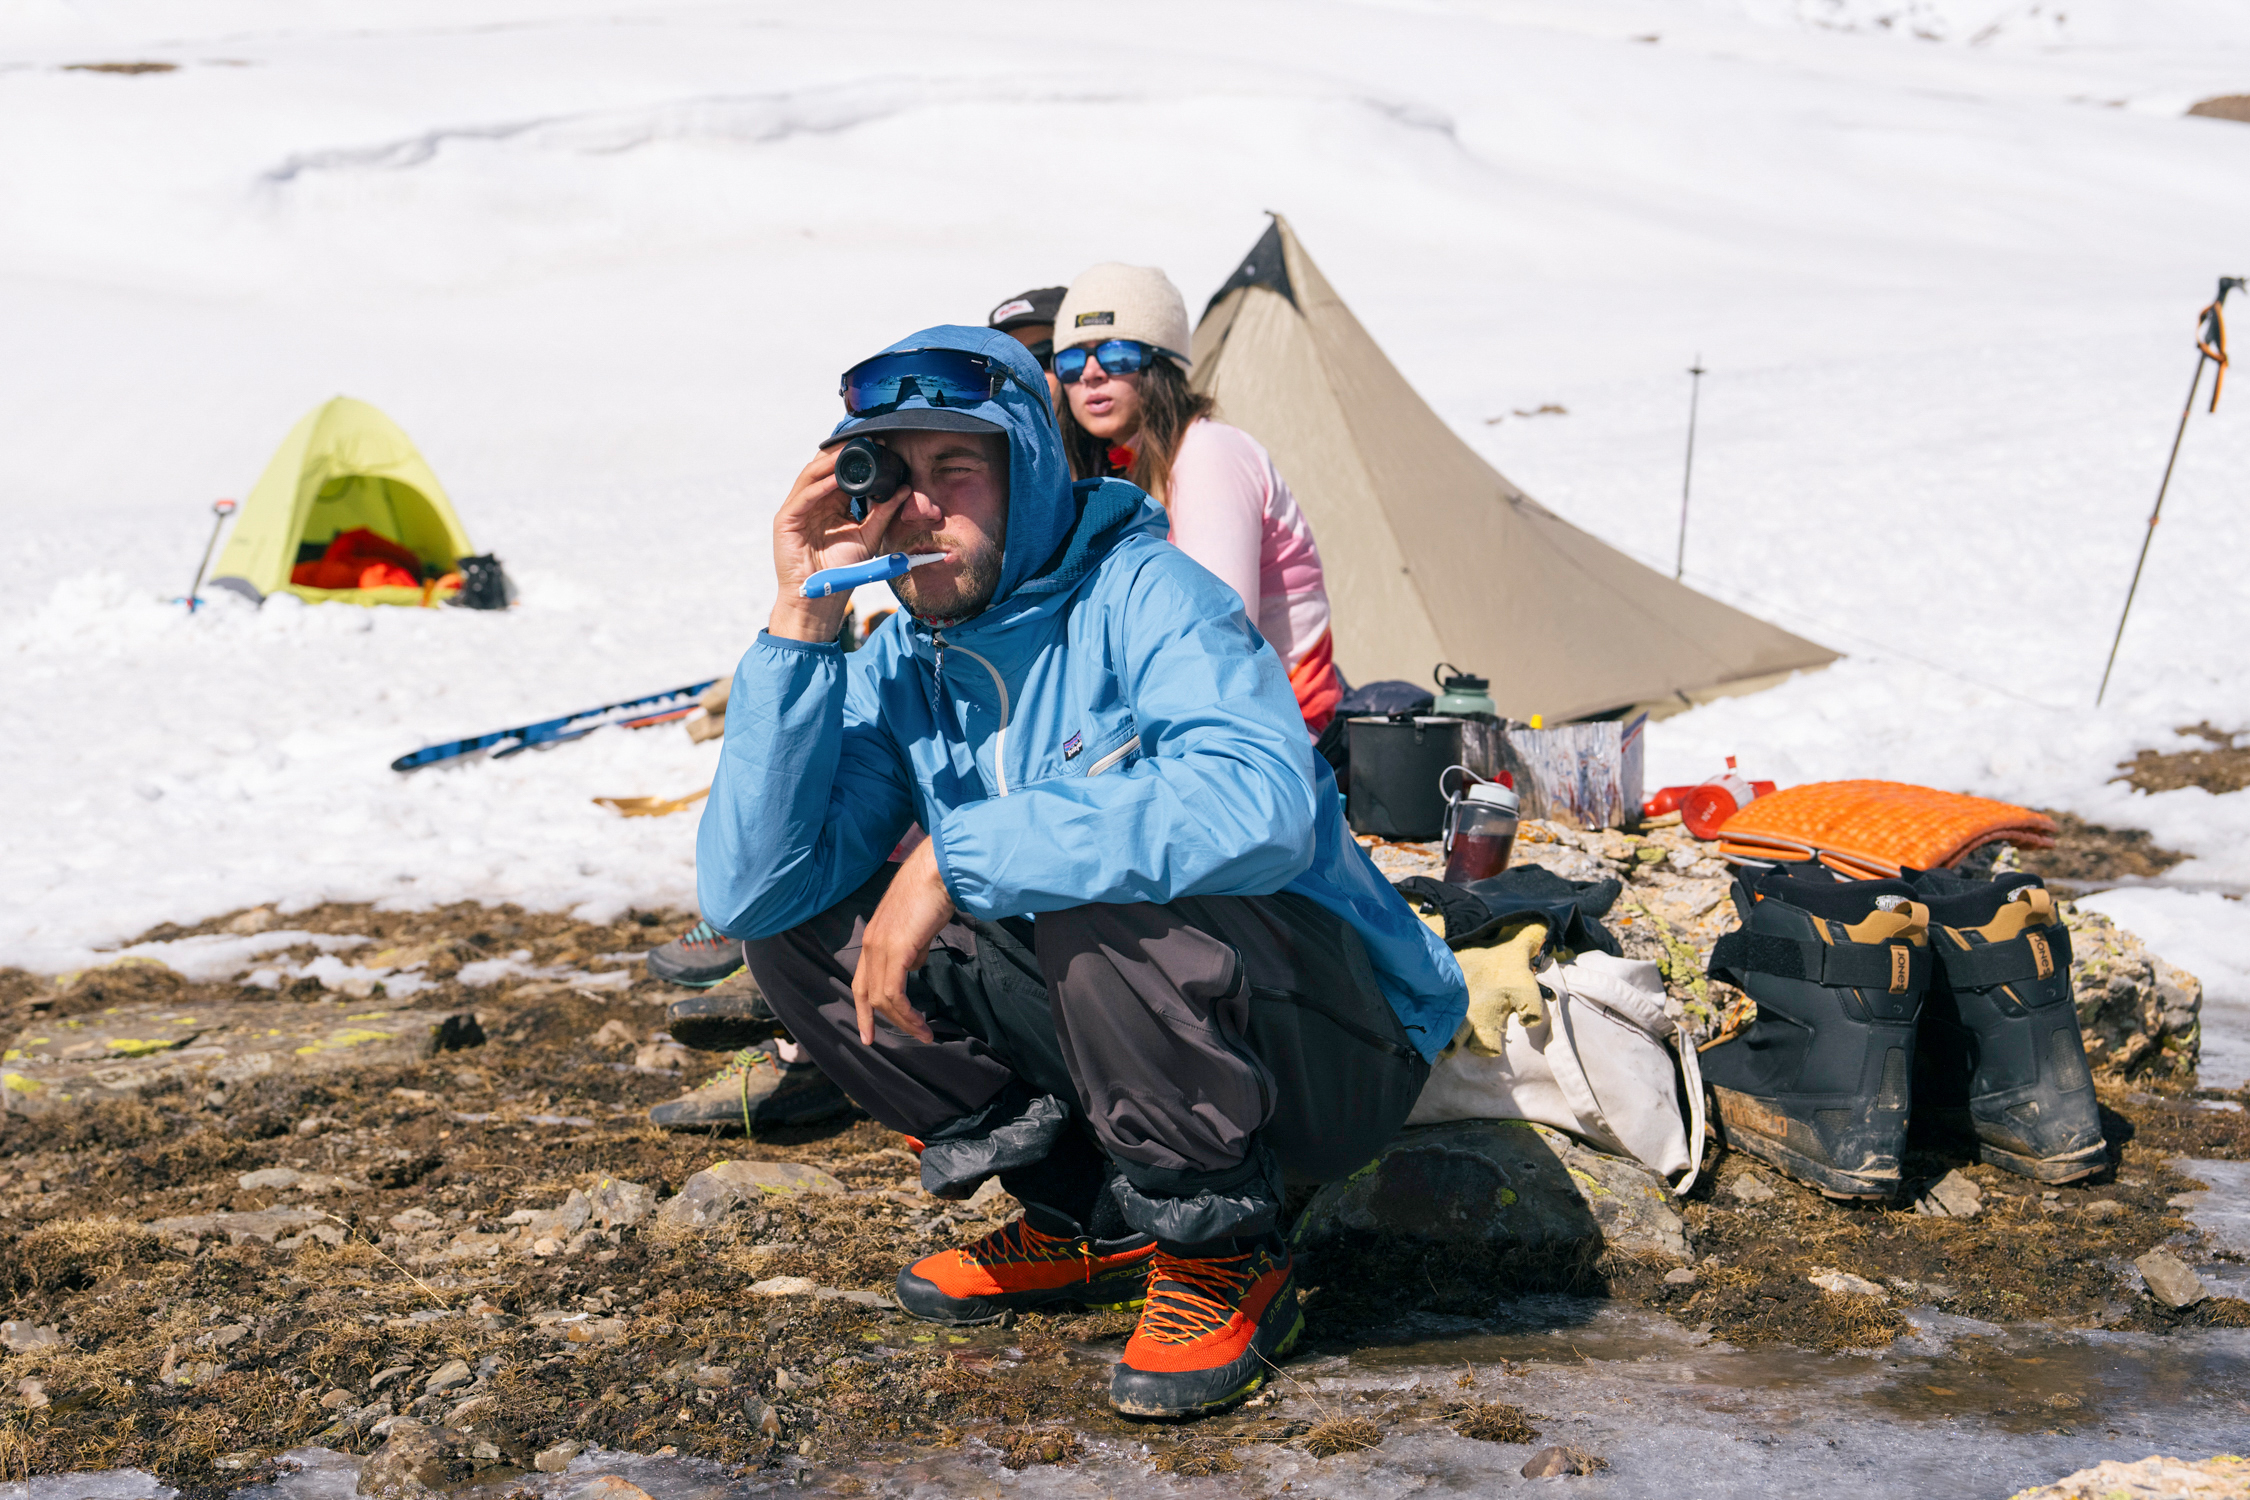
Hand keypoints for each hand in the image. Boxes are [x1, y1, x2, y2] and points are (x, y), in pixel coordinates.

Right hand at [768, 446, 911, 642]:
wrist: (819, 599)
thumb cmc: (841, 570)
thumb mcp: (869, 536)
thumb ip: (884, 513)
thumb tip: (905, 488)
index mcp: (831, 503)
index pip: (842, 472)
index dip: (858, 458)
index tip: (880, 446)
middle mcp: (813, 502)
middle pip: (825, 467)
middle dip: (844, 452)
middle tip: (867, 440)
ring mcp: (797, 509)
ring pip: (812, 475)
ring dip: (831, 462)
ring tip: (851, 450)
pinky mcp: (786, 519)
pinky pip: (804, 496)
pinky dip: (820, 484)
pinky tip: (835, 477)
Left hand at [852, 839, 952, 1044]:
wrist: (938, 871)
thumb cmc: (933, 893)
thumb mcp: (918, 927)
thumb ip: (912, 947)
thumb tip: (914, 966)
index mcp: (872, 938)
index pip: (860, 981)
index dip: (863, 1010)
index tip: (868, 1034)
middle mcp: (870, 944)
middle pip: (867, 994)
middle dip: (882, 1021)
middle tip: (909, 1037)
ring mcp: (881, 947)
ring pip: (881, 998)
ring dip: (903, 1021)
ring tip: (923, 1033)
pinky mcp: (897, 949)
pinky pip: (895, 992)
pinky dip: (907, 1012)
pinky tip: (920, 1021)